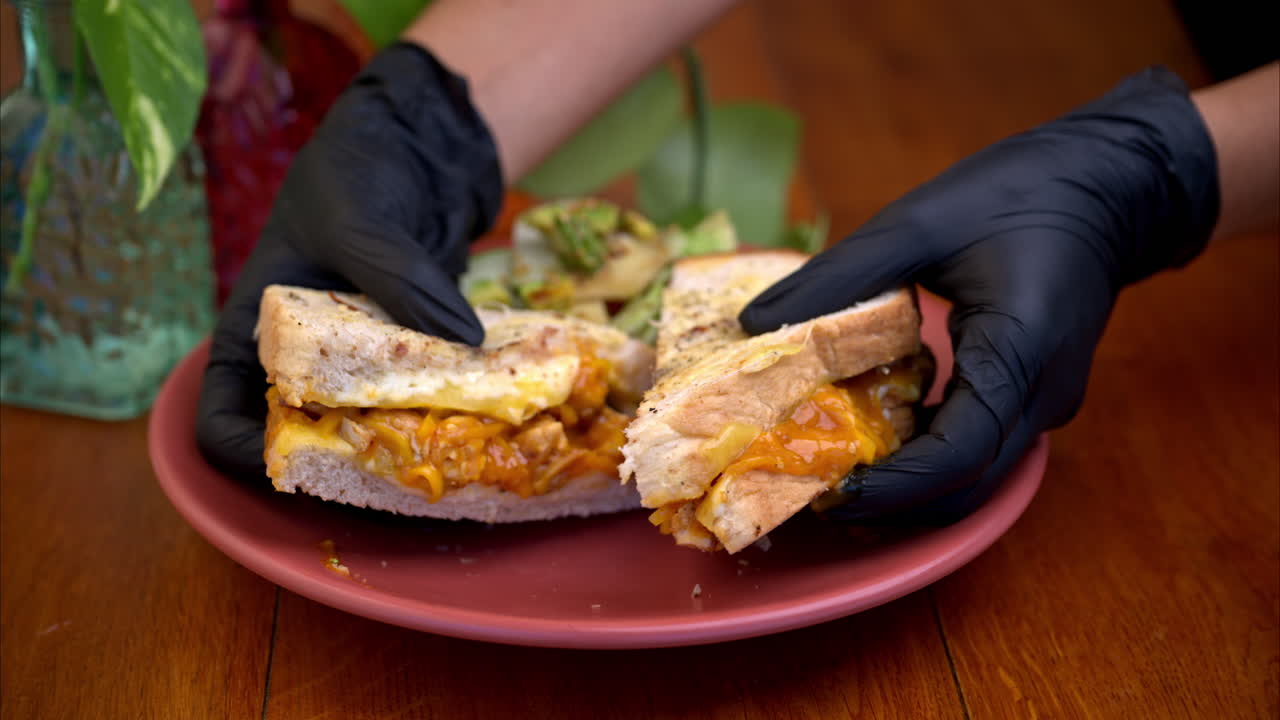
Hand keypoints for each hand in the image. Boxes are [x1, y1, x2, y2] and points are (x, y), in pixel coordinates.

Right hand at [196, 43, 502, 479]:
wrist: (413, 149)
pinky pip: (418, 403)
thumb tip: (464, 338)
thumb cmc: (354, 171)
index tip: (298, 460)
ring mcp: (358, 364)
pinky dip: (443, 416)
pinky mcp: (409, 359)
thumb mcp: (358, 218)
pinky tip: (479, 420)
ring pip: (365, 431)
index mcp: (252, 330)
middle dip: (339, 464)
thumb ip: (397, 276)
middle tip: (389, 473)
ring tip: (442, 456)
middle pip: (300, 439)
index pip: (220, 414)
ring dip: (399, 449)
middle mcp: (301, 359)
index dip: (246, 450)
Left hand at [740, 67, 1218, 522]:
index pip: (957, 455)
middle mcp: (1041, 397)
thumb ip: (840, 275)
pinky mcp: (1036, 397)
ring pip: (975, 476)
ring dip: (908, 484)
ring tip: (837, 464)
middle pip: (965, 486)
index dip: (891, 486)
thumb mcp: (918, 223)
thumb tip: (755, 321)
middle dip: (892, 500)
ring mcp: (1045, 403)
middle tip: (817, 488)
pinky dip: (928, 454)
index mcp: (1019, 353)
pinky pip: (981, 446)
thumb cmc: (1019, 194)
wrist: (1111, 184)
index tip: (829, 488)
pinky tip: (877, 429)